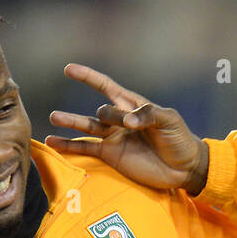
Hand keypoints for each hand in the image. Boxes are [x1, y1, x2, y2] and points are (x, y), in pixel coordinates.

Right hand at [45, 63, 209, 193]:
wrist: (184, 168)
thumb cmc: (179, 139)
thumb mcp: (170, 121)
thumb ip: (149, 116)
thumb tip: (127, 122)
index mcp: (133, 105)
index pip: (106, 87)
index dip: (88, 77)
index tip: (69, 69)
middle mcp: (120, 120)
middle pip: (102, 112)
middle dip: (109, 116)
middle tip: (122, 125)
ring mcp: (114, 138)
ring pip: (86, 126)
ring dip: (70, 122)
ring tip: (53, 117)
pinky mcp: (111, 155)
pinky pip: (86, 148)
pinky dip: (69, 146)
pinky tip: (52, 142)